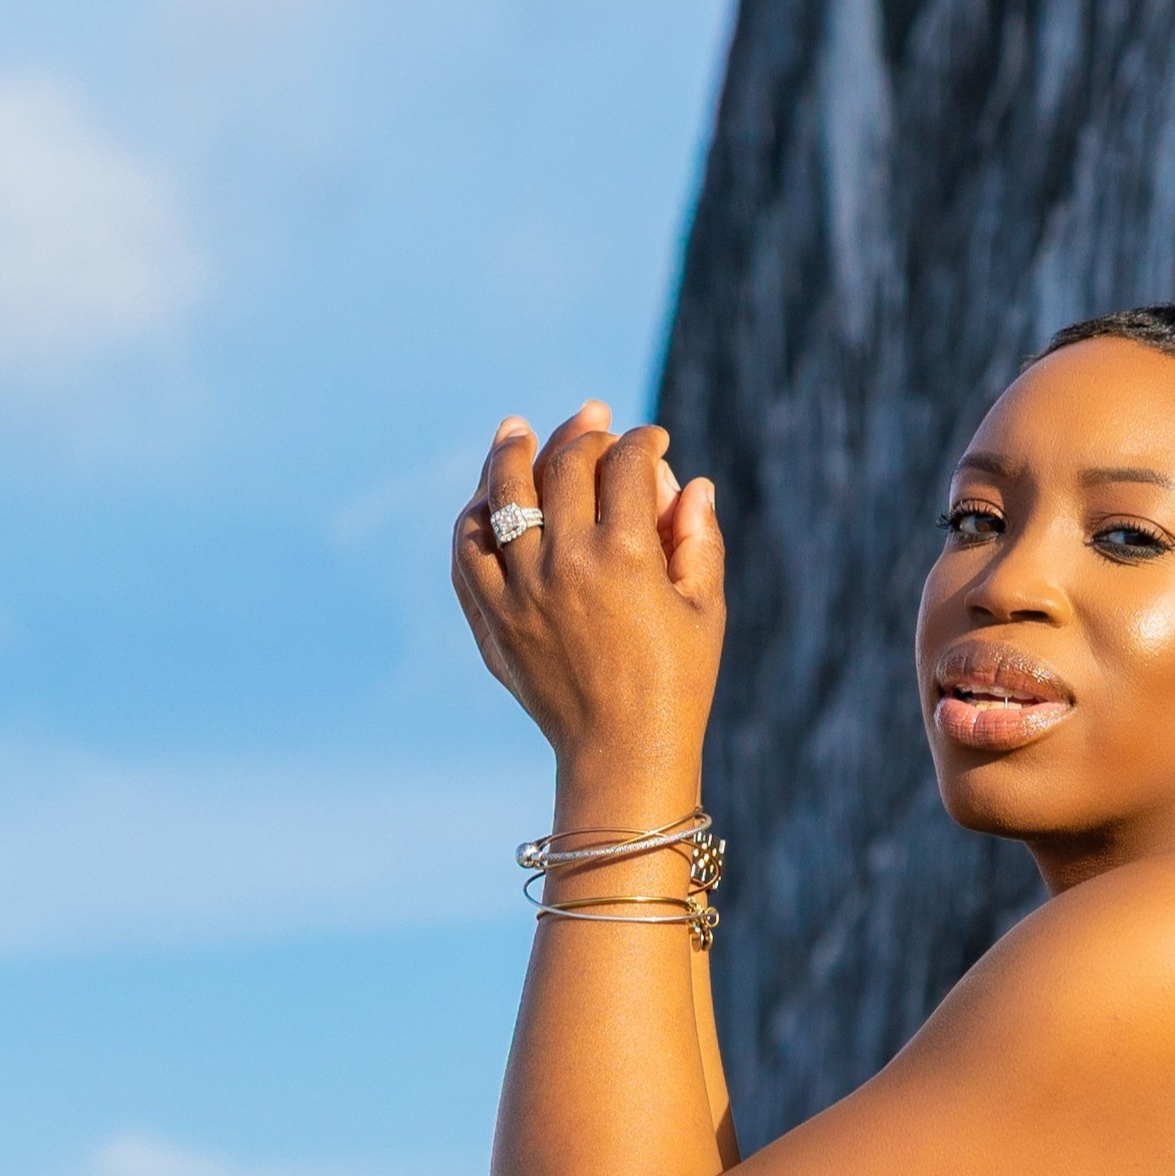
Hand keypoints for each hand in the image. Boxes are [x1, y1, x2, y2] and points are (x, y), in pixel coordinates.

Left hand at [451, 402, 723, 807]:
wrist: (623, 752)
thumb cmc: (678, 681)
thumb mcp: (706, 607)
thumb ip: (699, 538)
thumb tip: (692, 483)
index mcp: (627, 555)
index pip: (626, 465)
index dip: (641, 441)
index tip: (650, 441)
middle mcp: (567, 562)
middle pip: (565, 466)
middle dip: (584, 434)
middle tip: (595, 423)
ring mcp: (521, 590)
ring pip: (503, 496)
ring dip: (511, 454)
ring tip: (516, 430)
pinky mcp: (492, 619)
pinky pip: (468, 551)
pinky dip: (474, 517)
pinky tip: (484, 497)